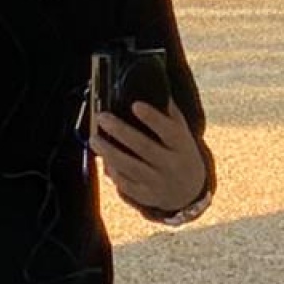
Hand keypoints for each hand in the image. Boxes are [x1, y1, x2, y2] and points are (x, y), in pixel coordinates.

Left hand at [93, 100, 207, 216]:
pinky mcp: (146, 196)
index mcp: (182, 145)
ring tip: (94, 139)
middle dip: (120, 131)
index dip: (152, 118)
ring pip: (130, 167)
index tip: (135, 104)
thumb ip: (169, 113)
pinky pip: (126, 184)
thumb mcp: (182, 133)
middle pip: (144, 147)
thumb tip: (153, 87)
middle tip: (102, 117)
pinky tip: (103, 159)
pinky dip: (113, 171)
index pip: (168, 130)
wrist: (189, 191)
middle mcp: (171, 164)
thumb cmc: (180, 152)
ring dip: (109, 152)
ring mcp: (158, 182)